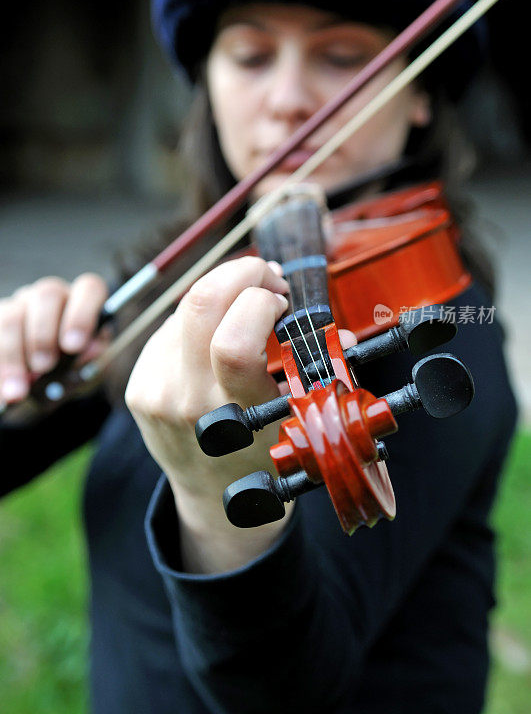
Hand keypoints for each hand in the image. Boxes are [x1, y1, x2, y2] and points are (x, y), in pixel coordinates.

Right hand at [0, 273, 108, 405]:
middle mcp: (51, 296)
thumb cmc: (73, 366)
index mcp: (83, 300)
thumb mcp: (86, 367)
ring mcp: (20, 305)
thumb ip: (88, 359)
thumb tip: (85, 352)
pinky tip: (3, 387)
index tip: (73, 346)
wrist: (49, 376)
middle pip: (46, 296)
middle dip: (43, 335)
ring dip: (13, 354)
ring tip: (18, 389)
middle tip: (43, 367)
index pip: (89, 288)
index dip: (82, 315)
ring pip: (12, 316)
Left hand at [125, 256, 292, 570]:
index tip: (284, 301)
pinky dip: (197, 320)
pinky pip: (167, 330)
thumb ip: (317, 370)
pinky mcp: (137, 389)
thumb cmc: (264, 457)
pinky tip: (214, 335)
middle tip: (266, 277)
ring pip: (184, 310)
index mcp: (237, 414)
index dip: (262, 301)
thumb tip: (340, 331)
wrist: (213, 500)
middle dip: (240, 272)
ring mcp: (157, 394)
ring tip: (244, 307)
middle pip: (200, 304)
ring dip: (221, 295)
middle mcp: (189, 403)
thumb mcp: (296, 422)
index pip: (234, 341)